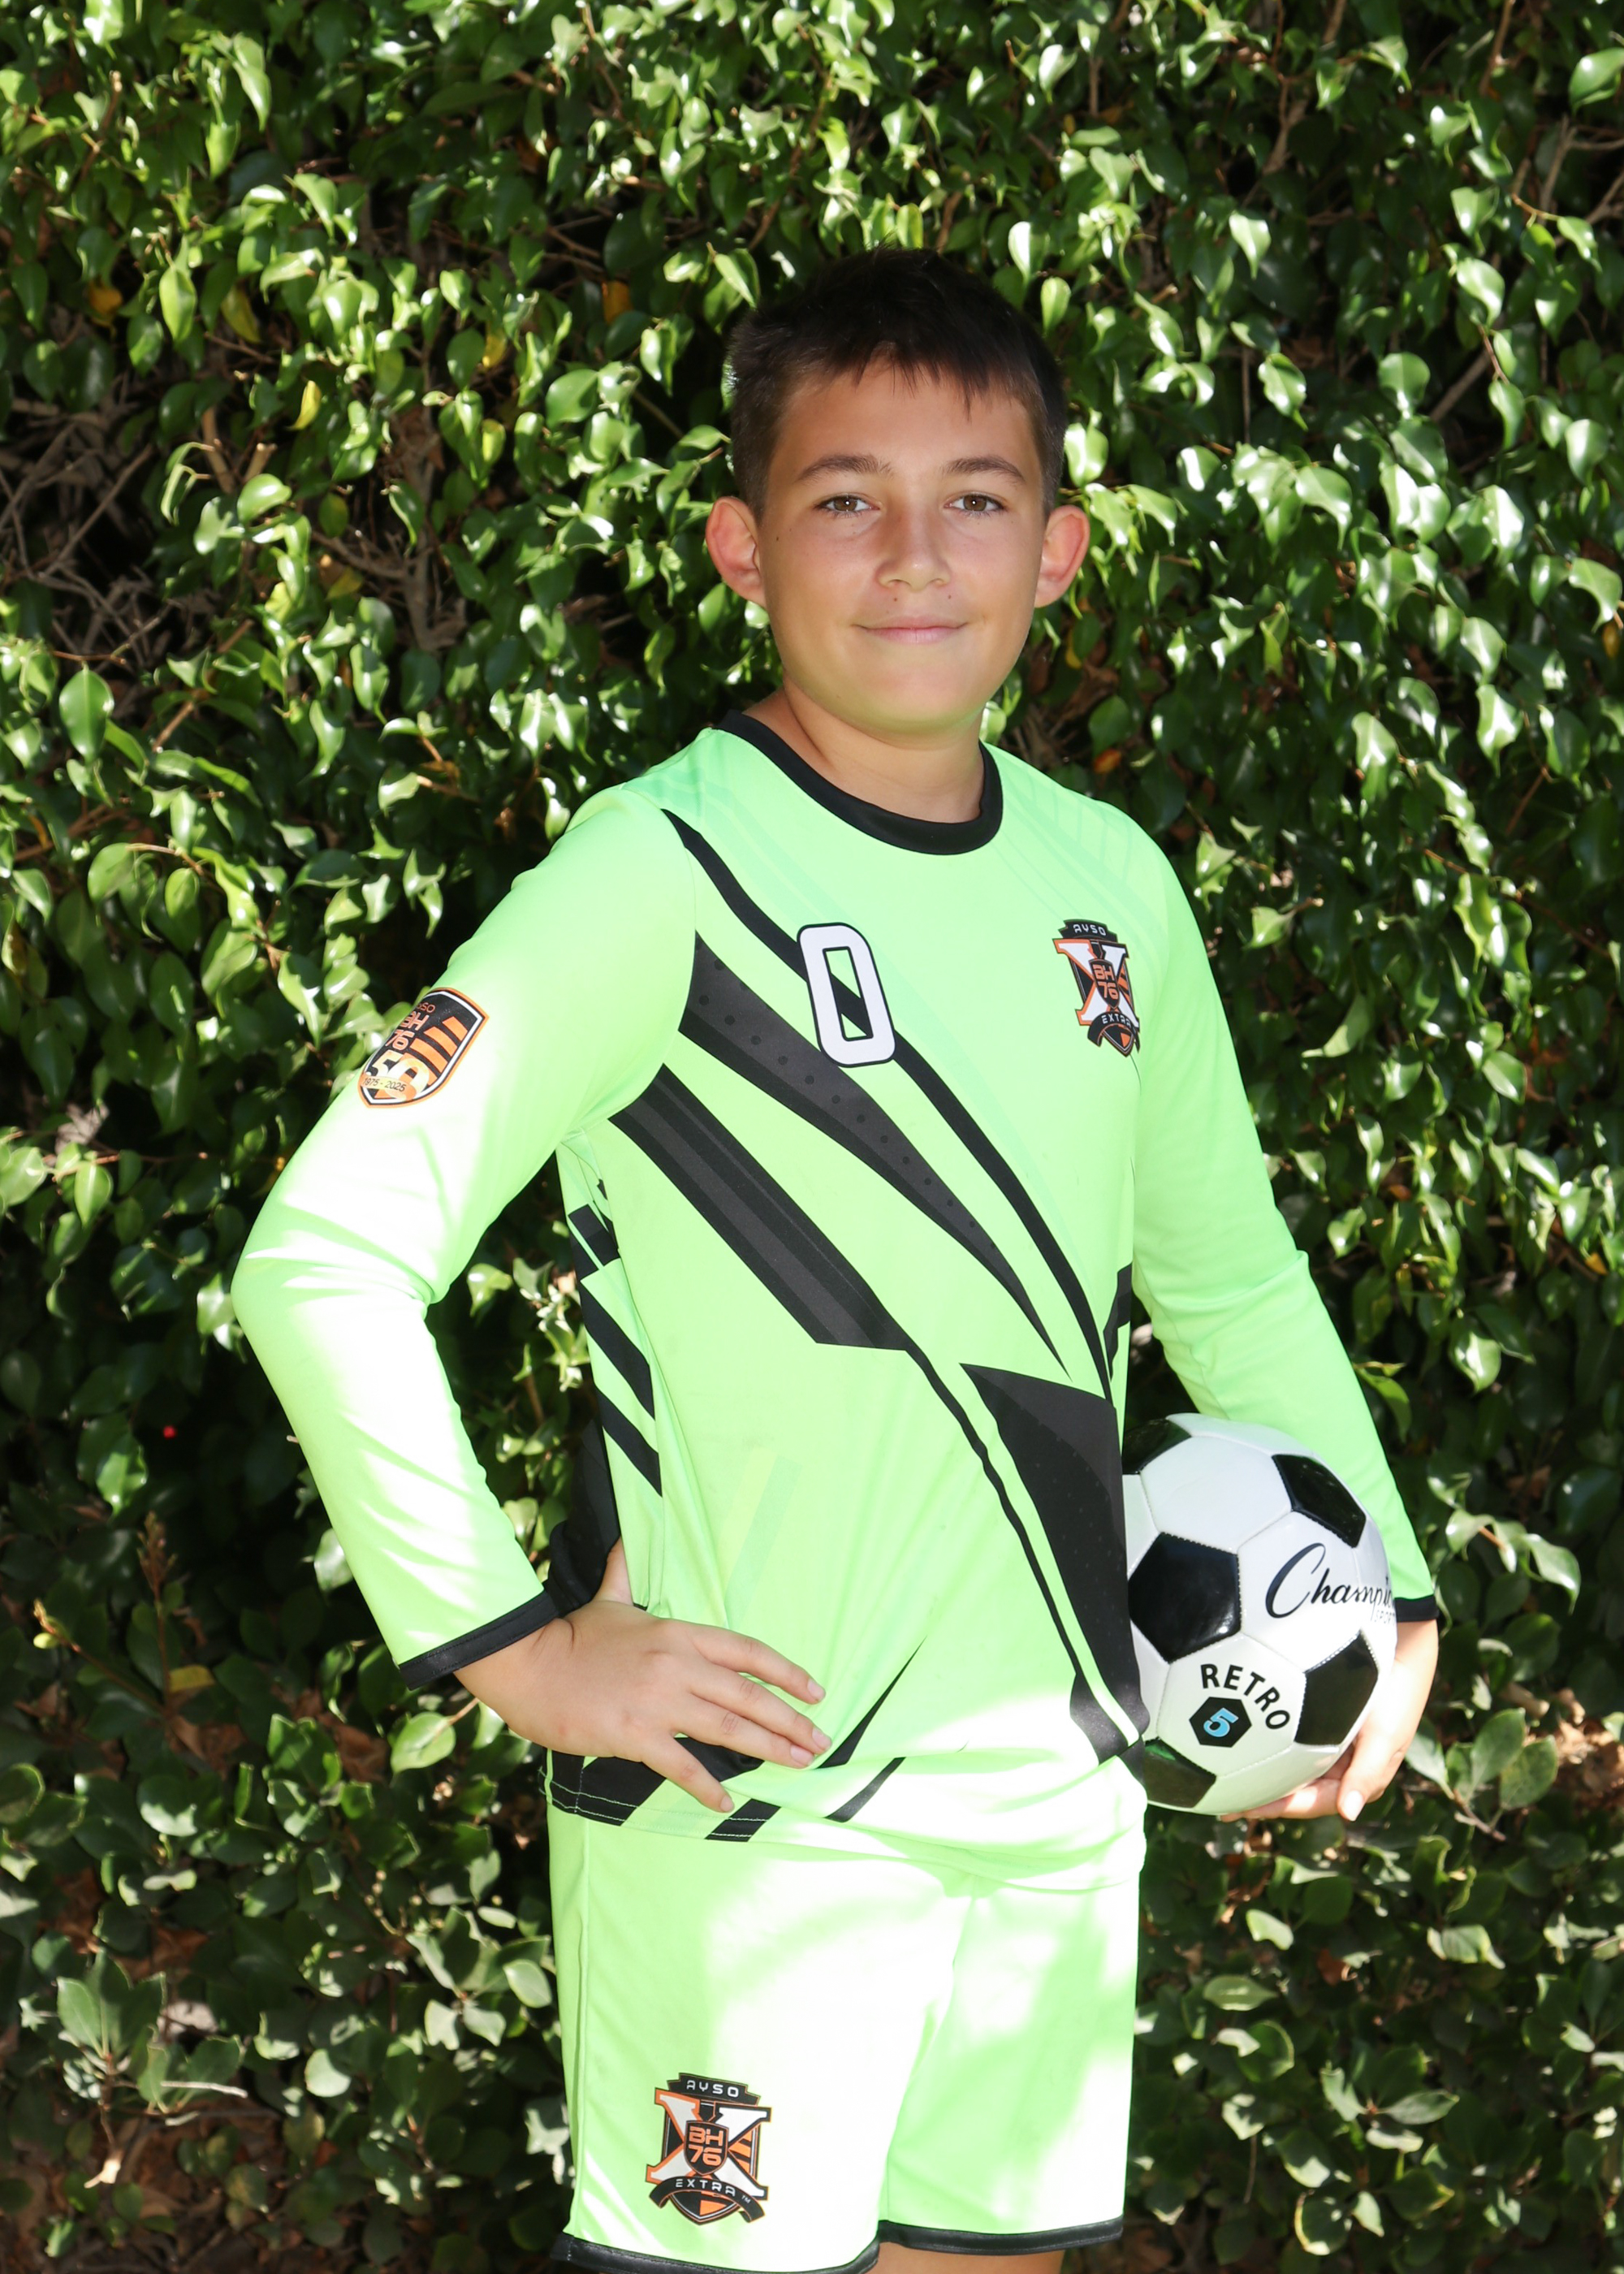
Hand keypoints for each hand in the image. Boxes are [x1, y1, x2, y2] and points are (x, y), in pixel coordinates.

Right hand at [455, 1542, 829, 1811]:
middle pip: (748, 1694)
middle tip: (820, 1742)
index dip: (786, 1673)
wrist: (529, 1666)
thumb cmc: (570, 1637)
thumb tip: (625, 1542)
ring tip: (797, 1764)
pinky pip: (682, 1765)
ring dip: (768, 1748)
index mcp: (677, 1633)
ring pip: (727, 1727)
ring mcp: (658, 1701)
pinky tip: (728, 1802)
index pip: (746, 1651)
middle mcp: (677, 1665)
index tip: (816, 1692)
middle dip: (789, 1720)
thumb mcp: (607, 1601)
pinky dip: (707, 1786)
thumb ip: (624, 1573)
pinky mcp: (635, 1734)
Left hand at [1227, 1617, 1438, 1823]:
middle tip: (1223, 1802)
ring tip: (1223, 1782)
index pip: (1310, 1802)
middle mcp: (1341, 1771)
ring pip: (1291, 1772)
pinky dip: (1270, 1750)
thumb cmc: (1395, 1698)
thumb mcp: (1384, 1738)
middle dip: (1262, 1799)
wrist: (1400, 1654)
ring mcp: (1330, 1750)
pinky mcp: (1321, 1727)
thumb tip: (1349, 1815)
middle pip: (1295, 1792)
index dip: (1278, 1807)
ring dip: (1262, 1778)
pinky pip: (1292, 1746)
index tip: (1246, 1808)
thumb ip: (1366, 1775)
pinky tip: (1242, 1746)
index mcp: (1357, 1782)